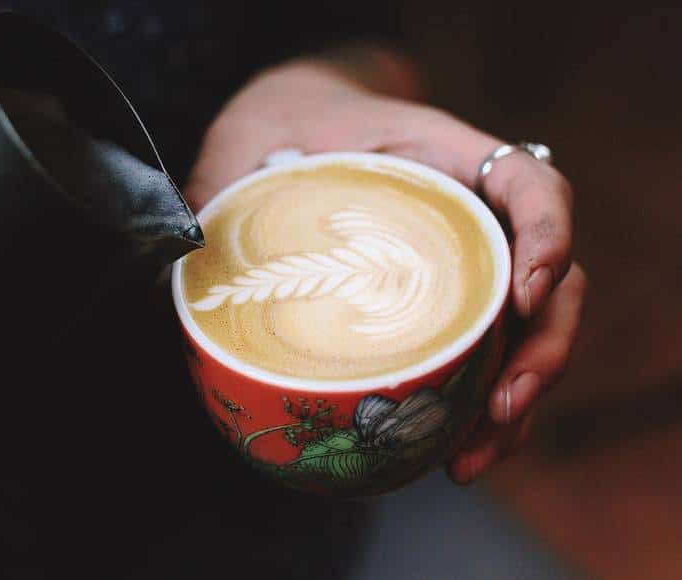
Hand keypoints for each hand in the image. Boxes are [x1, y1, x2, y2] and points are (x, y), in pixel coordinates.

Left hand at [186, 54, 586, 482]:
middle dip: (541, 352)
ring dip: (515, 402)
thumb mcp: (249, 142)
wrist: (290, 129)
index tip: (523, 293)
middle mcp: (471, 215)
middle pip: (550, 282)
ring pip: (524, 334)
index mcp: (443, 158)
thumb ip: (220, 187)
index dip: (548, 237)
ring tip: (471, 459)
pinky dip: (477, 408)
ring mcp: (463, 265)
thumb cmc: (278, 131)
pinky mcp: (442, 306)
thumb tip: (180, 255)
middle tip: (501, 407)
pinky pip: (481, 356)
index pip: (531, 185)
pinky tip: (448, 453)